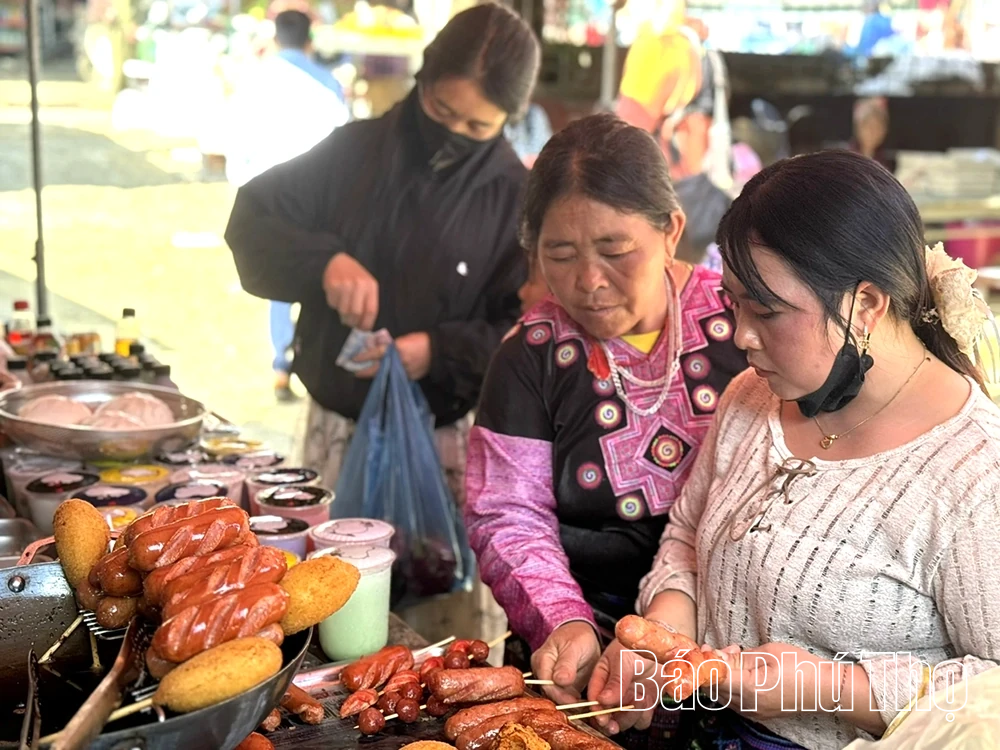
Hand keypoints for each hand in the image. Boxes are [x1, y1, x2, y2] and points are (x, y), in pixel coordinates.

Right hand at [323, 252, 378, 329]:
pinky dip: (334, 305)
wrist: (340, 261)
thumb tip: (364, 326)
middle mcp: (359, 284)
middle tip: (350, 323)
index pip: (371, 310)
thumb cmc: (355, 276)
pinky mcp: (332, 285)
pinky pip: (333, 304)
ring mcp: (345, 284)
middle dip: (353, 322)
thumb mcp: (367, 286)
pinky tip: (337, 299)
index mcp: (371, 286)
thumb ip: (367, 302)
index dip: (367, 323)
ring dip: (343, 316)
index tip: (363, 330)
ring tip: (343, 312)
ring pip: (343, 311)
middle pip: (356, 313)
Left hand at [353, 332, 430, 380]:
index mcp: (396, 349)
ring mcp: (404, 372)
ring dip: (376, 375)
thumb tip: (379, 350)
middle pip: (377, 369)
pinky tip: (384, 377)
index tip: (354, 359)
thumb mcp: (403, 340)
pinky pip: (395, 378)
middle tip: (356, 373)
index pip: (376, 353)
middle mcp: (398, 362)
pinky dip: (388, 377)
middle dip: (365, 372)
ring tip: (367, 375)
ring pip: (385, 375)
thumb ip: (391, 347)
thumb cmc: (420, 340)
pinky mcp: (409, 378)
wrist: (437, 350)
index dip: (364, 356)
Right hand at [530, 622, 601, 705]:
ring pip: (556, 697)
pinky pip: (563, 698)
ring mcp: (548, 680)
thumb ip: (566, 664)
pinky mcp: (557, 687)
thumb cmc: (577, 637)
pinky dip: (573, 702)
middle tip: (585, 705)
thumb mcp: (574, 647)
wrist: (580, 636)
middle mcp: (541, 672)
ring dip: (570, 703)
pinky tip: (585, 703)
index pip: (546, 683)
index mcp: (541, 659)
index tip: (575, 700)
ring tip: (587, 705)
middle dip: (566, 701)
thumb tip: (559, 680)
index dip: (560, 694)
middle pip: (549, 693)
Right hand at [587, 639, 660, 734]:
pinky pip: (641, 721)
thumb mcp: (624, 659)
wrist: (666, 648)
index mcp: (602, 677)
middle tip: (613, 724)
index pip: (594, 696)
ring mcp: (629, 700)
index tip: (601, 717)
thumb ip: (615, 680)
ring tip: (639, 698)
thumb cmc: (639, 647)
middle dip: (609, 721)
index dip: (595, 709)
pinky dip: (643, 716)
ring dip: (629, 716)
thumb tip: (602, 700)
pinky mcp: (645, 706)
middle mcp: (613, 692)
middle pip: (606, 714)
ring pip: (623, 721)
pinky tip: (647, 699)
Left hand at [713, 642, 828, 720]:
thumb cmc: (799, 666)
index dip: (703, 664)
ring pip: (722, 696)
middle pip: (714, 689)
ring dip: (720, 676)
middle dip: (710, 668)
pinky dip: (730, 685)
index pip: (713, 679)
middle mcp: (748, 707)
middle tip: (716, 648)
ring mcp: (754, 713)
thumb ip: (738, 657)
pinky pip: (734, 701)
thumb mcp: (767, 653)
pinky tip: (741, 670)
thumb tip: (716, 657)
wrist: (825, 689)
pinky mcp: (759, 714)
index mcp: (749, 689)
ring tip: (733, 655)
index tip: (700, 650)